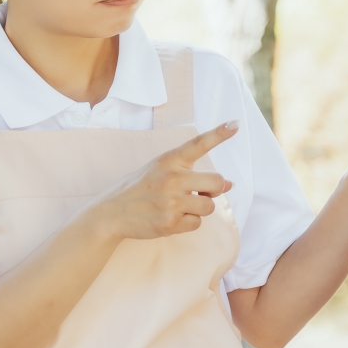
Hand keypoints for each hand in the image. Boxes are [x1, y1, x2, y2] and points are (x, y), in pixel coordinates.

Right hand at [92, 122, 236, 240]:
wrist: (112, 212)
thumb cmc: (141, 189)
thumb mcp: (161, 172)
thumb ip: (193, 175)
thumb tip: (229, 184)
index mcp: (169, 160)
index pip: (198, 144)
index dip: (219, 134)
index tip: (235, 124)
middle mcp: (172, 178)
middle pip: (216, 182)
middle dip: (213, 190)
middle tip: (200, 193)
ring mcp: (171, 202)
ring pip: (209, 206)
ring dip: (200, 208)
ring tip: (179, 206)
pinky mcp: (170, 223)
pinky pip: (197, 223)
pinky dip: (188, 223)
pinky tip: (172, 218)